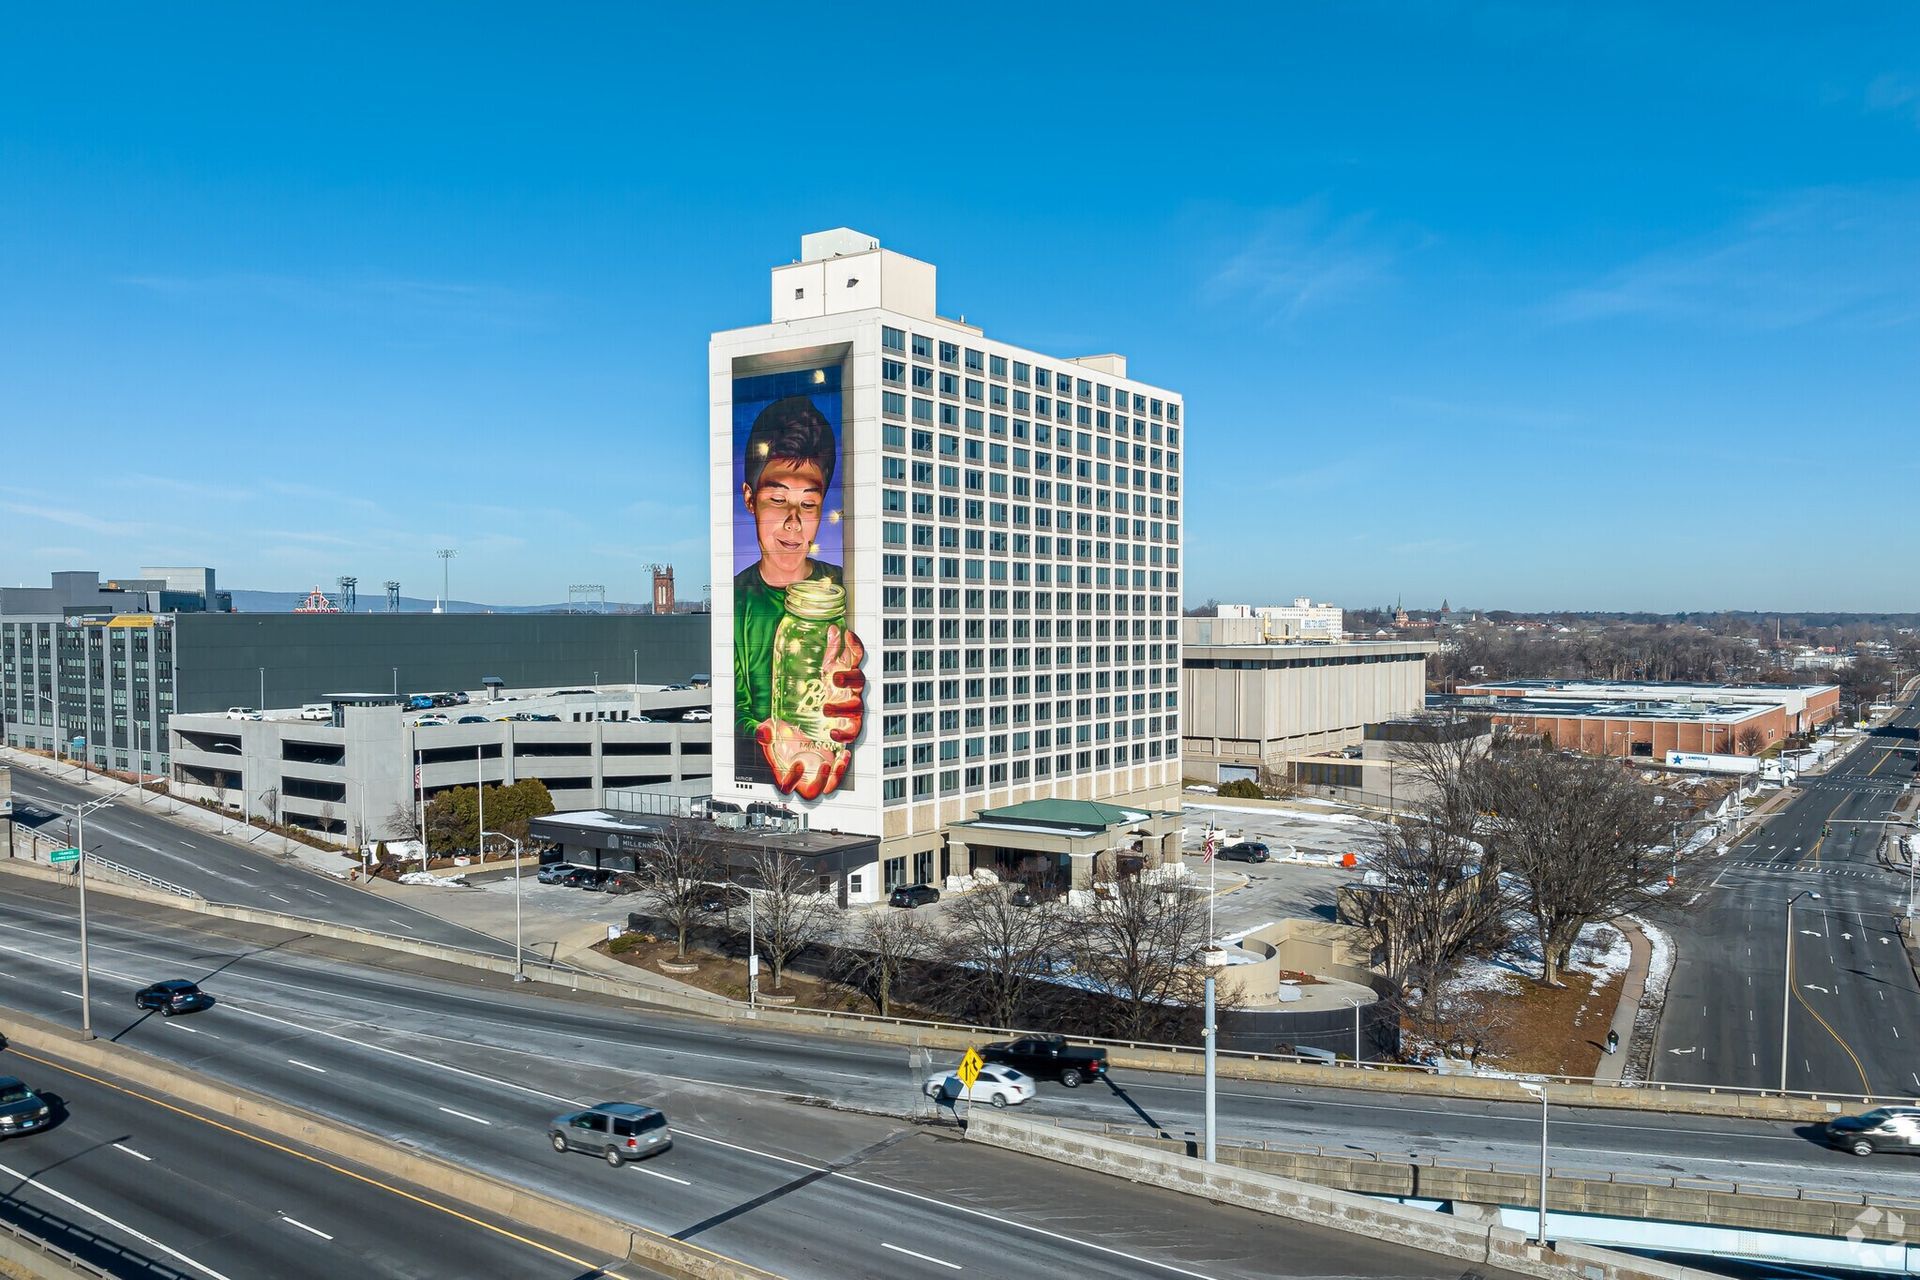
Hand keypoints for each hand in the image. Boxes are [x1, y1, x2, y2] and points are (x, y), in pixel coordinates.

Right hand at [756, 717, 850, 800]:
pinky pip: (837, 774)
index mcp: (783, 775)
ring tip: (839, 762)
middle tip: (824, 765)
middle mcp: (800, 779)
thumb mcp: (768, 730)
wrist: (791, 734)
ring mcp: (815, 775)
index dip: (793, 779)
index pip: (787, 787)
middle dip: (819, 782)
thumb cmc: (777, 736)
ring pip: (828, 787)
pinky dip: (843, 766)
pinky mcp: (827, 768)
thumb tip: (765, 733)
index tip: (798, 763)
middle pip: (811, 793)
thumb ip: (763, 733)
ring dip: (835, 777)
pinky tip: (845, 754)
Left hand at [820, 624, 866, 745]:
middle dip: (849, 678)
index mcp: (850, 672)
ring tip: (825, 708)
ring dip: (841, 707)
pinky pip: (853, 731)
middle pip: (860, 680)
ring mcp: (855, 708)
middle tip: (835, 678)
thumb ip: (832, 651)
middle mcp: (855, 689)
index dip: (855, 645)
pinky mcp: (851, 726)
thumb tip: (834, 629)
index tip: (848, 635)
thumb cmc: (832, 689)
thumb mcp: (829, 668)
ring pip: (856, 706)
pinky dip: (843, 733)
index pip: (857, 657)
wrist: (827, 717)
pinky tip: (832, 733)